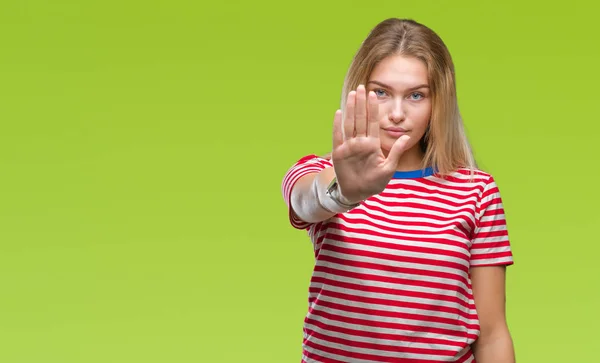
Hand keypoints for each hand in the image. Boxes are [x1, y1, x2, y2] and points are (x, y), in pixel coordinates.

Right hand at [331, 84, 410, 202]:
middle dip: (361, 103)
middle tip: (361, 87)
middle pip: (361, 119)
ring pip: (350, 124)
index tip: (374, 93)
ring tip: (351, 94)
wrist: (357, 193)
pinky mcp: (339, 153)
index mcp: (372, 144)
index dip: (373, 108)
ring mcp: (349, 147)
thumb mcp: (389, 168)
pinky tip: (338, 113)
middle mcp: (360, 142)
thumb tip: (407, 137)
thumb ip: (396, 152)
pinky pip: (338, 136)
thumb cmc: (374, 182)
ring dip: (350, 109)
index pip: (373, 122)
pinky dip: (337, 125)